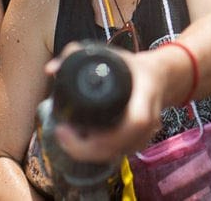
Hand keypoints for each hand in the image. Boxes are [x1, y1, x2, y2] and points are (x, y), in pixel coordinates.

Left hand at [45, 42, 165, 163]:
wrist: (159, 78)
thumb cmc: (131, 67)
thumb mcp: (108, 55)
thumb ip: (76, 54)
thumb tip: (51, 70)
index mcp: (145, 93)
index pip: (135, 121)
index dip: (106, 132)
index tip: (74, 125)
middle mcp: (150, 118)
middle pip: (122, 146)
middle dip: (88, 149)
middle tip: (62, 134)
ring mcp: (147, 134)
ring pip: (119, 154)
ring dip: (92, 153)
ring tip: (69, 138)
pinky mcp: (140, 142)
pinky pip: (119, 154)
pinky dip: (100, 153)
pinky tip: (84, 144)